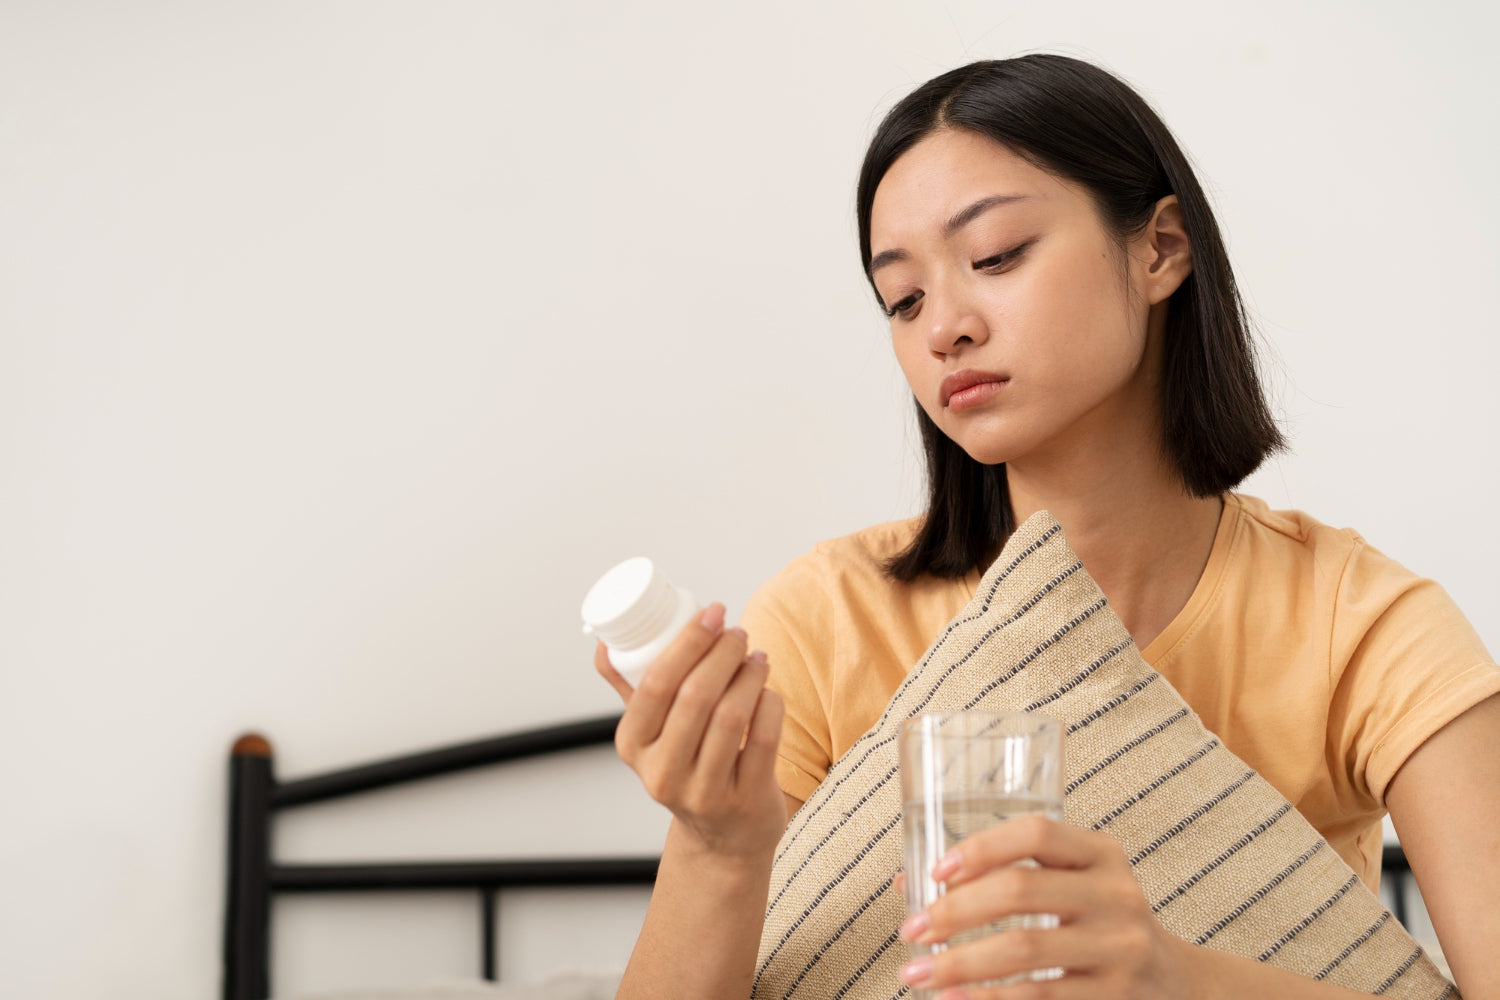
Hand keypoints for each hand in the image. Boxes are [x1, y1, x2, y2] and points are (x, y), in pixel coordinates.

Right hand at [596, 603, 785, 860]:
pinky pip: (763, 738)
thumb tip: (605, 641)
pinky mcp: (745, 800)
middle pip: (697, 697)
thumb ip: (630, 687)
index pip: (656, 684)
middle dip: (723, 653)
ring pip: (732, 715)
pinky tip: (768, 689)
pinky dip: (770, 704)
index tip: (711, 613)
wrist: (722, 836)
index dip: (688, 642)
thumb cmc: (686, 765)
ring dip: (749, 675)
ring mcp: (704, 792)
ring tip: (757, 656)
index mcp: (632, 746)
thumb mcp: (651, 733)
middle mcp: (662, 773)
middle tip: (739, 631)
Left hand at [898, 815, 1192, 998]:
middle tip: (910, 931)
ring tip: (916, 974)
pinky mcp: (1115, 997)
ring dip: (958, 964)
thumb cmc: (1098, 925)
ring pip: (1023, 949)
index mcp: (1101, 853)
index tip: (936, 872)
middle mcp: (1117, 895)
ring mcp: (1120, 948)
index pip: (1036, 832)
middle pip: (1020, 891)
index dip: (981, 847)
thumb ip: (1003, 876)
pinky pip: (1040, 998)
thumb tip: (907, 883)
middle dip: (954, 912)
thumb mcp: (1072, 886)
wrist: (1176, 985)